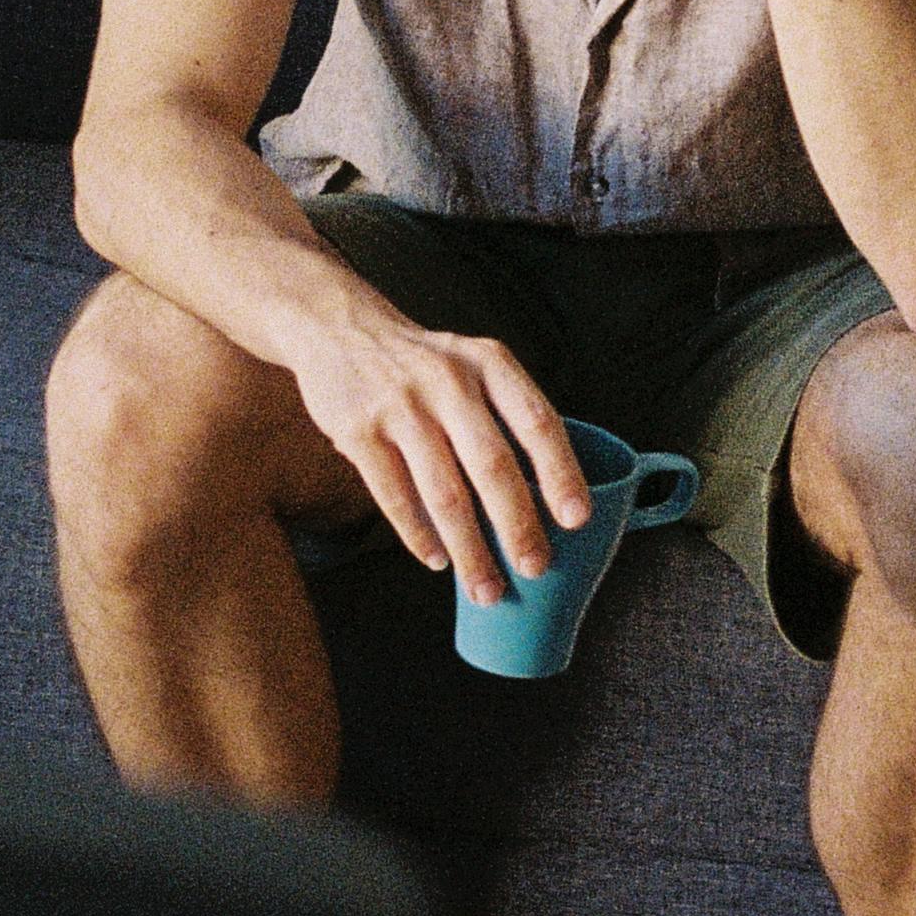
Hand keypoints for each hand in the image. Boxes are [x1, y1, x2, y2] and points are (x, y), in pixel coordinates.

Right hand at [290, 310, 587, 603]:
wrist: (339, 327)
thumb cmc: (423, 362)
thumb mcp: (472, 363)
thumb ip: (506, 414)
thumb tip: (546, 497)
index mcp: (487, 363)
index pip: (537, 421)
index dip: (560, 473)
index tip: (576, 519)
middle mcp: (447, 381)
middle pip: (492, 466)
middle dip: (517, 527)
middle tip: (535, 568)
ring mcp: (400, 407)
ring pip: (444, 495)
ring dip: (470, 550)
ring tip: (486, 587)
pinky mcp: (359, 432)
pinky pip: (396, 497)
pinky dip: (419, 536)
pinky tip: (437, 559)